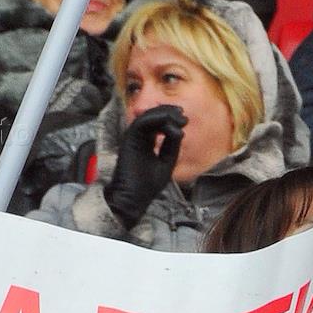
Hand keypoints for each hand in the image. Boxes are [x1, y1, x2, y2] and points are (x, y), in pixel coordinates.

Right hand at [104, 104, 186, 229]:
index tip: (185, 121)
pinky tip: (167, 120)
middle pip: (153, 116)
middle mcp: (139, 137)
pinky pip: (141, 122)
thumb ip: (172, 144)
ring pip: (148, 116)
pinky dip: (155, 118)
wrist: (134, 199)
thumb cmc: (148, 186)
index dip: (171, 118)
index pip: (158, 123)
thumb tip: (179, 129)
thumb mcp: (167, 161)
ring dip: (164, 114)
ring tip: (178, 118)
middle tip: (183, 116)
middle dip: (170, 112)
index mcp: (147, 141)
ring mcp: (133, 137)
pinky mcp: (128, 139)